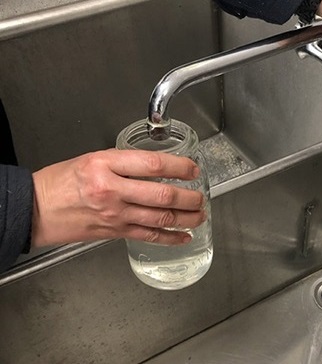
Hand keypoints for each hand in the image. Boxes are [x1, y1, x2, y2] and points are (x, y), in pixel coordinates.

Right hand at [31, 149, 205, 246]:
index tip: (193, 169)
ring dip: (186, 217)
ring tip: (200, 214)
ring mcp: (115, 215)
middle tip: (201, 196)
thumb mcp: (93, 159)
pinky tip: (184, 236)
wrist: (35, 209)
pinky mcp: (115, 232)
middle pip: (162, 194)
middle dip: (188, 197)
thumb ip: (125, 162)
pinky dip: (170, 238)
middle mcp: (113, 190)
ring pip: (160, 218)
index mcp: (106, 165)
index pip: (153, 164)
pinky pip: (148, 237)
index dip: (179, 167)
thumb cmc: (61, 181)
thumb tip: (158, 167)